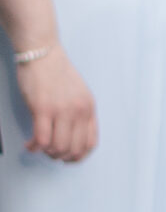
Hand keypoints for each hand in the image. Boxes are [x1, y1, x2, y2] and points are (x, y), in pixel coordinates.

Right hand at [16, 45, 97, 162]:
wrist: (42, 53)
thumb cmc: (56, 72)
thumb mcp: (79, 93)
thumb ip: (79, 113)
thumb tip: (72, 136)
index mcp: (89, 108)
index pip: (90, 144)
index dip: (78, 157)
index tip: (67, 158)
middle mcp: (79, 111)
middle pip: (74, 149)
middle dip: (60, 156)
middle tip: (49, 153)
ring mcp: (62, 111)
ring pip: (58, 147)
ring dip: (46, 153)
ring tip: (38, 147)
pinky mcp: (43, 109)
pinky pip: (42, 139)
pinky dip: (34, 147)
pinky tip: (29, 144)